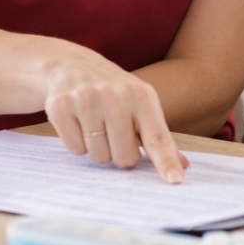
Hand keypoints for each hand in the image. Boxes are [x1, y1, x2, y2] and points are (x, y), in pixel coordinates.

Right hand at [44, 48, 189, 182]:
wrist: (71, 65)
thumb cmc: (114, 92)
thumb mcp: (141, 104)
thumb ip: (159, 137)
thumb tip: (183, 166)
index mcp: (142, 96)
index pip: (157, 137)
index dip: (166, 161)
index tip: (175, 179)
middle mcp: (116, 95)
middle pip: (124, 157)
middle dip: (120, 153)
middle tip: (114, 131)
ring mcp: (87, 99)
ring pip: (98, 156)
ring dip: (97, 148)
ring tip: (95, 123)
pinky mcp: (61, 106)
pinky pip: (75, 149)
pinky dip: (77, 142)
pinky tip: (78, 121)